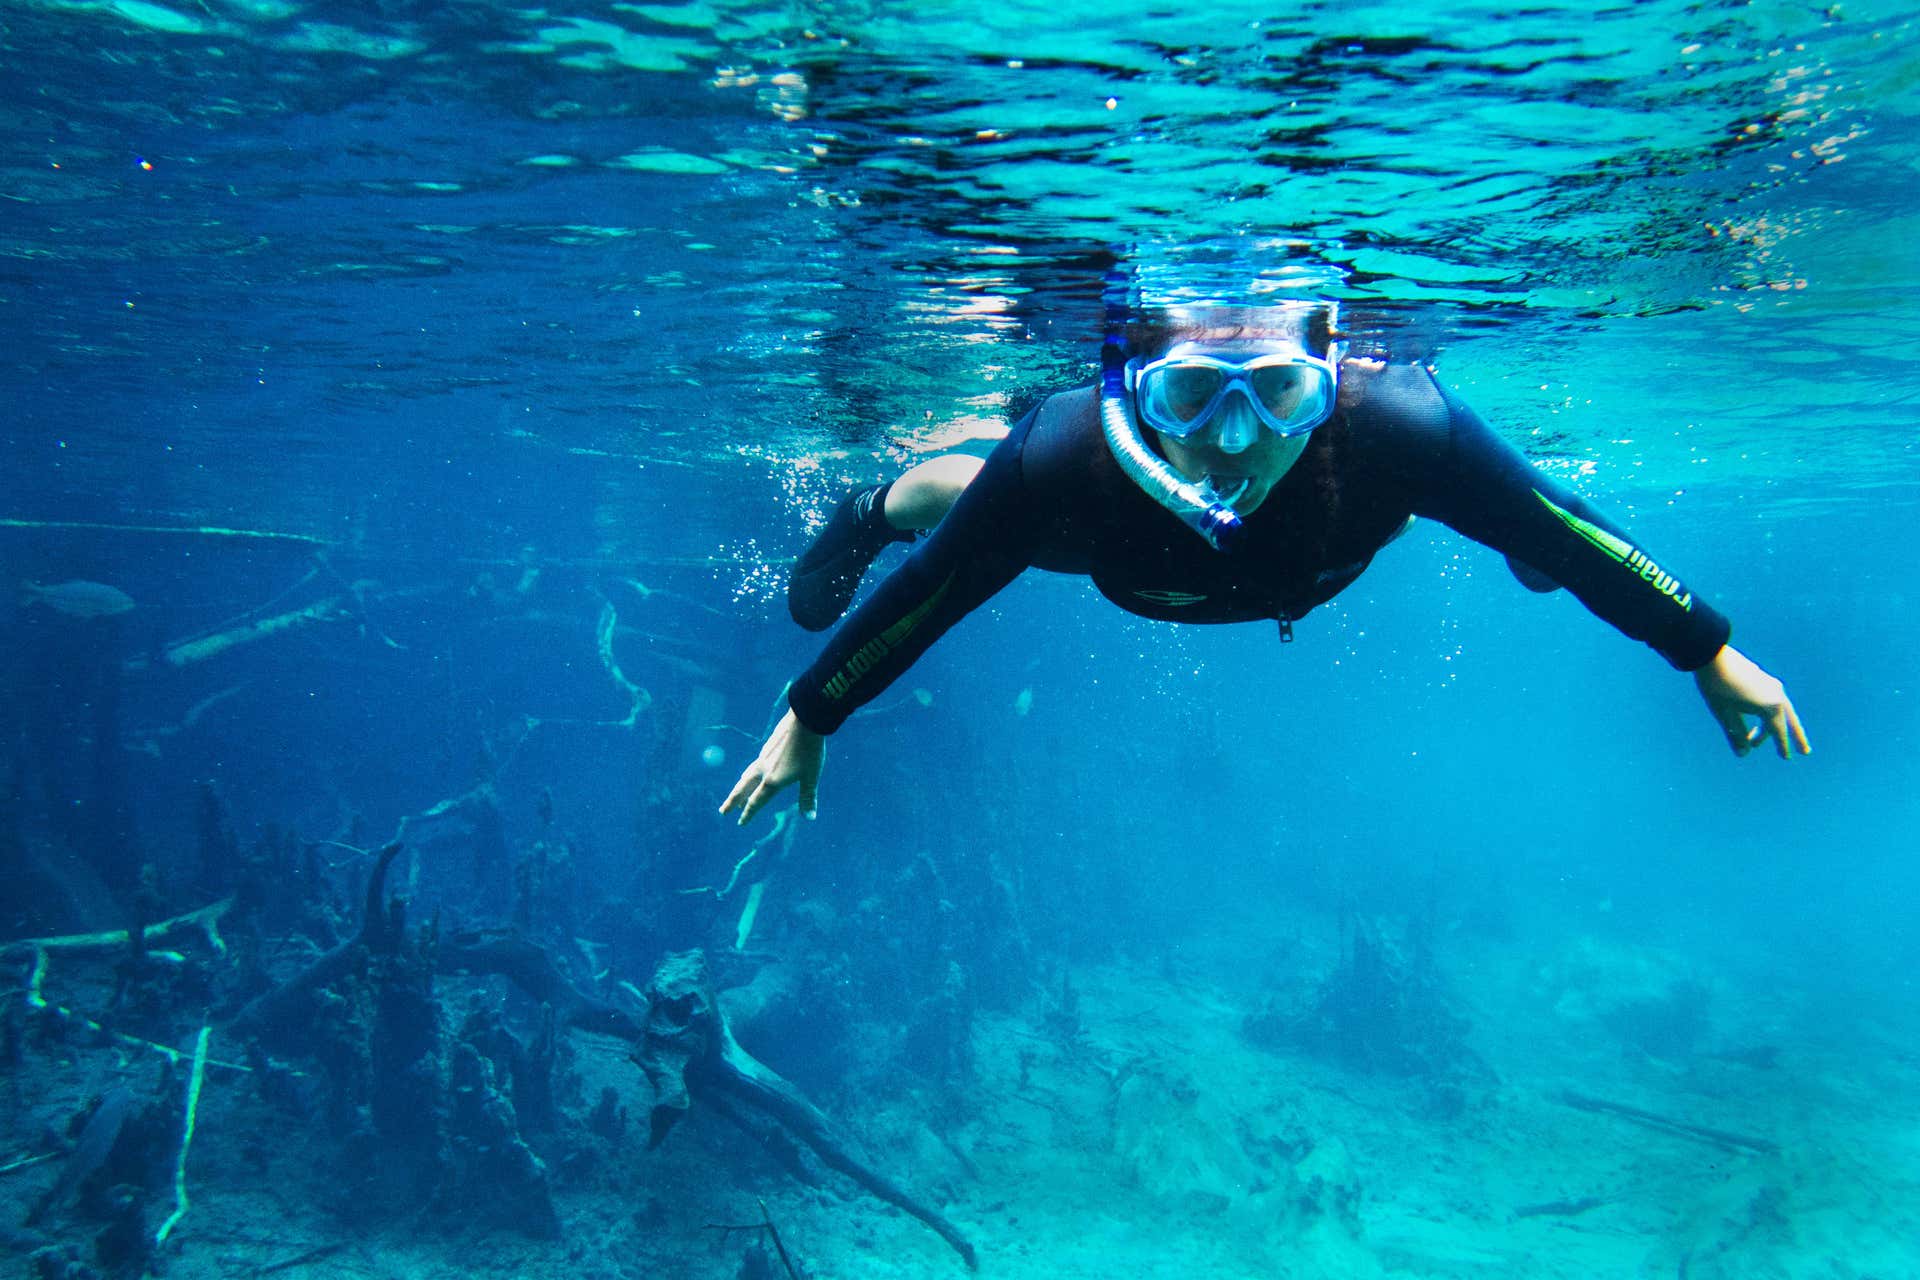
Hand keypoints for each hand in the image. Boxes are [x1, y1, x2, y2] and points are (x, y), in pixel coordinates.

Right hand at [719, 708, 824, 825]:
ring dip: (740, 788)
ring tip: (737, 795)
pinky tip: (754, 772)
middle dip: (732, 802)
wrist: (805, 720)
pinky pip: (754, 765)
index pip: (756, 801)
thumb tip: (810, 817)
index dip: (748, 813)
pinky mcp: (767, 746)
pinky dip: (749, 774)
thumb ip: (808, 797)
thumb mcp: (811, 776)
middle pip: (742, 789)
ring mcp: (763, 757)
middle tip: (723, 811)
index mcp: (772, 780)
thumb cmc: (810, 750)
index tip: (740, 822)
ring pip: (747, 776)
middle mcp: (763, 770)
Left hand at [1692, 645, 1810, 759]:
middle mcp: (1777, 695)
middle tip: (1805, 752)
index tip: (1786, 758)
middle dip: (1795, 737)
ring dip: (1777, 725)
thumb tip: (1744, 754)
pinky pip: (1773, 701)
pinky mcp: (1765, 679)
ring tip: (1773, 739)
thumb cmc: (1716, 687)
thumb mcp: (1724, 714)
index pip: (1777, 732)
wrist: (1711, 656)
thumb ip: (1736, 734)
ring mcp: (1772, 685)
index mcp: (1770, 707)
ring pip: (1781, 710)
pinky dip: (1770, 714)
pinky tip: (1763, 721)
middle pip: (1788, 721)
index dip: (1781, 746)